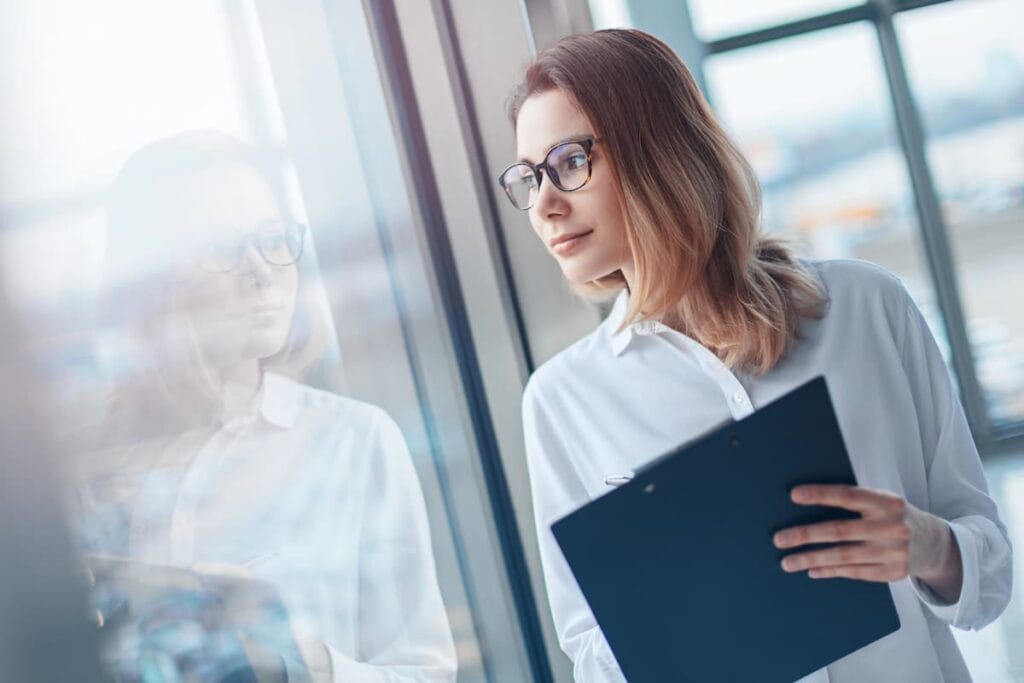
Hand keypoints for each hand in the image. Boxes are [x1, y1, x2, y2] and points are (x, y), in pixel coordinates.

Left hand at [773, 484, 962, 601]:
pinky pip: (854, 572)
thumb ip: (855, 500)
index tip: (793, 495)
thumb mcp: (882, 500)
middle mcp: (891, 527)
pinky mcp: (893, 573)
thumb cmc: (893, 516)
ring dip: (811, 559)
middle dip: (805, 535)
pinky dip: (830, 571)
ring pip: (843, 556)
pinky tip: (812, 570)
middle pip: (840, 531)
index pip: (848, 496)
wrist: (934, 543)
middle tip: (779, 539)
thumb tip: (806, 499)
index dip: (821, 495)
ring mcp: (893, 552)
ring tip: (787, 562)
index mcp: (886, 502)